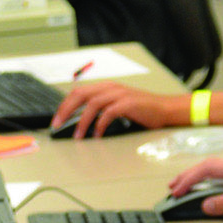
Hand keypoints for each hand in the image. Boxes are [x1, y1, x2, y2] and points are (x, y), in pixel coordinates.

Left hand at [51, 81, 179, 137]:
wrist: (166, 109)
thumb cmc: (143, 109)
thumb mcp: (118, 104)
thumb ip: (102, 107)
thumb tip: (81, 120)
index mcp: (106, 87)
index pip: (78, 92)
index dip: (64, 105)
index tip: (57, 119)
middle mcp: (111, 88)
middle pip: (80, 95)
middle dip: (66, 110)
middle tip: (58, 125)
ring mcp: (120, 95)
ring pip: (92, 104)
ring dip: (82, 121)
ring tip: (77, 135)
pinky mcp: (128, 104)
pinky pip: (108, 113)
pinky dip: (100, 124)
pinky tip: (97, 134)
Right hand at [165, 157, 222, 217]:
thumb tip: (206, 205)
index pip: (207, 168)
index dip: (189, 179)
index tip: (176, 191)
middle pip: (209, 166)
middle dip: (188, 176)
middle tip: (173, 188)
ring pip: (218, 169)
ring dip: (200, 177)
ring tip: (186, 187)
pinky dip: (213, 179)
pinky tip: (211, 187)